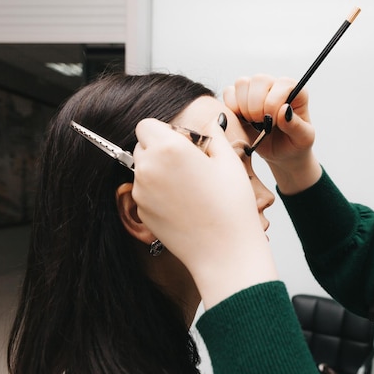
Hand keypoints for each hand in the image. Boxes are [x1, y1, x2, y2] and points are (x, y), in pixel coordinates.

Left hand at [131, 117, 277, 307]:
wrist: (224, 251)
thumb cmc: (231, 206)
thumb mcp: (229, 162)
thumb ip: (214, 135)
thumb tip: (211, 122)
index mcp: (168, 148)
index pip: (147, 124)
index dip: (165, 130)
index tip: (184, 142)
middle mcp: (148, 167)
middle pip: (142, 145)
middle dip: (160, 148)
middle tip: (189, 163)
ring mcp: (141, 192)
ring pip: (143, 169)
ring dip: (159, 170)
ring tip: (190, 186)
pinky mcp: (142, 211)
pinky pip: (145, 191)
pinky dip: (159, 192)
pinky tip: (184, 203)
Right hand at [224, 74, 321, 193]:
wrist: (281, 154)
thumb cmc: (294, 144)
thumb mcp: (303, 139)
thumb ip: (296, 125)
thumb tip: (284, 110)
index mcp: (294, 91)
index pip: (282, 84)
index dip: (274, 103)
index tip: (273, 123)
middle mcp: (274, 85)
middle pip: (259, 80)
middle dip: (257, 106)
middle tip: (261, 124)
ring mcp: (255, 90)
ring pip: (242, 83)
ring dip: (244, 107)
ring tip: (253, 122)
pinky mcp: (238, 98)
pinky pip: (228, 92)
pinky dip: (232, 108)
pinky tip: (242, 121)